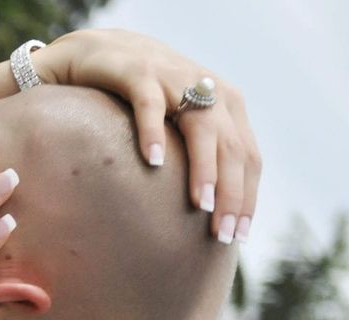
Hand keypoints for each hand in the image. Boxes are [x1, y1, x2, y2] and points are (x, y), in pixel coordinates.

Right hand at [37, 29, 260, 242]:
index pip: (248, 156)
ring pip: (201, 127)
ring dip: (203, 168)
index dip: (247, 197)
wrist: (100, 53)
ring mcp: (175, 78)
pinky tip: (154, 163)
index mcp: (225, 105)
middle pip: (231, 147)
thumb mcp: (179, 123)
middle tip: (221, 234)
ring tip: (199, 205)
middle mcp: (208, 89)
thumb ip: (199, 153)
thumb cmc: (141, 99)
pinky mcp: (139, 72)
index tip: (237, 237)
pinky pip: (149, 105)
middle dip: (231, 194)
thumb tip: (210, 213)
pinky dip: (154, 133)